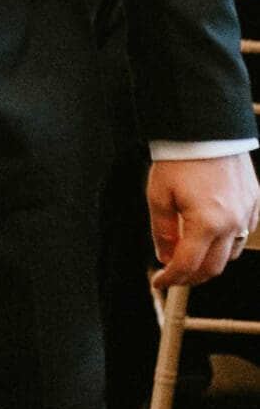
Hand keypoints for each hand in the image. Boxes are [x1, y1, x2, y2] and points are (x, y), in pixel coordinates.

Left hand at [146, 152, 259, 289]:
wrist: (205, 126)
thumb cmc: (181, 157)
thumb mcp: (159, 195)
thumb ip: (163, 231)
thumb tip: (165, 256)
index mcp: (206, 223)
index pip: (187, 265)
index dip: (171, 279)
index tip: (159, 282)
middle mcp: (232, 222)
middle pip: (213, 267)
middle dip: (191, 276)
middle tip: (174, 273)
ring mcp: (248, 212)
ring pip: (231, 254)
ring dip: (211, 260)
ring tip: (191, 253)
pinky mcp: (255, 201)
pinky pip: (244, 233)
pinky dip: (228, 241)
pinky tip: (212, 234)